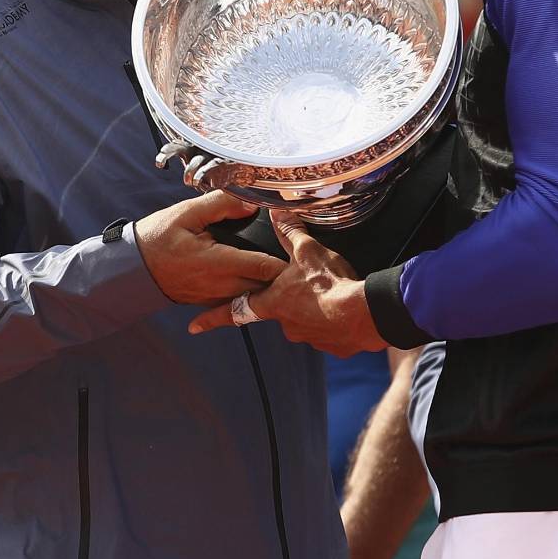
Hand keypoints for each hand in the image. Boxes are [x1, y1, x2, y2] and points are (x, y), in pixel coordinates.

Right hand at [135, 191, 286, 305]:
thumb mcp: (186, 213)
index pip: (265, 267)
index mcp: (218, 263)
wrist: (133, 269)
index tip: (299, 243)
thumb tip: (251, 202)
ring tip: (285, 265)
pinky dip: (253, 289)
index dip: (287, 257)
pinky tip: (259, 275)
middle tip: (299, 254)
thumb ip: (220, 205)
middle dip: (284, 273)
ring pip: (255, 295)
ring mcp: (217, 298)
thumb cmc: (158, 239)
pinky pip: (240, 300)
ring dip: (269, 282)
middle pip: (267, 285)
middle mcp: (221, 286)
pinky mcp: (212, 302)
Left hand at [188, 212, 386, 356]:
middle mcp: (286, 324)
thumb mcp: (307, 252)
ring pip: (305, 320)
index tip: (193, 326)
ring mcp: (308, 337)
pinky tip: (345, 307)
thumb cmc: (331, 283)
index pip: (235, 311)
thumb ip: (290, 234)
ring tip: (333, 293)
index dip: (212, 318)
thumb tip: (277, 213)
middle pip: (279, 310)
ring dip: (315, 309)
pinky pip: (327, 330)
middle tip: (308, 287)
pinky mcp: (331, 345)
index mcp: (273, 302)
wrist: (364, 313)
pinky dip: (333, 320)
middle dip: (290, 300)